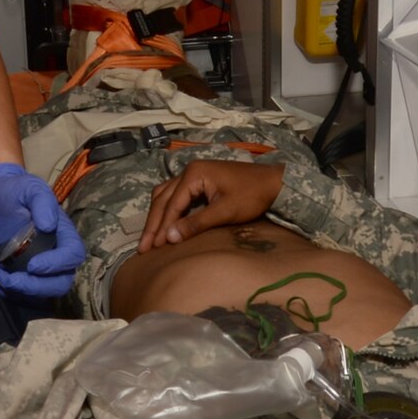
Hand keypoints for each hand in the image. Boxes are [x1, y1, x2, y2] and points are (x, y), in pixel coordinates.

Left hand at [0, 163, 85, 299]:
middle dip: (35, 287)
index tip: (33, 265)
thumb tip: (49, 225)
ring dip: (16, 290)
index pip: (72, 255)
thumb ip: (42, 200)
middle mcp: (55, 255)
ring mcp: (38, 268)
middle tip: (9, 280)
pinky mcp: (21, 275)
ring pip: (39, 294)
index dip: (57, 265)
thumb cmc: (14, 191)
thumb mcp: (29, 187)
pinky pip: (19, 294)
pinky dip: (1, 289)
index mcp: (63, 234)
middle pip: (60, 284)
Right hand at [139, 159, 284, 251]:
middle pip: (163, 198)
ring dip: (157, 216)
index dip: (162, 227)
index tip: (153, 247)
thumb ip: (196, 224)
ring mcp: (194, 173)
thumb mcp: (225, 212)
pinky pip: (175, 194)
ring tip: (149, 238)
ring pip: (166, 195)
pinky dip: (167, 209)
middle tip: (143, 247)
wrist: (274, 182)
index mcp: (194, 173)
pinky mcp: (200, 180)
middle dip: (153, 224)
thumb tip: (169, 238)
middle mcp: (189, 170)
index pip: (171, 204)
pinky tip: (164, 224)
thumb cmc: (252, 196)